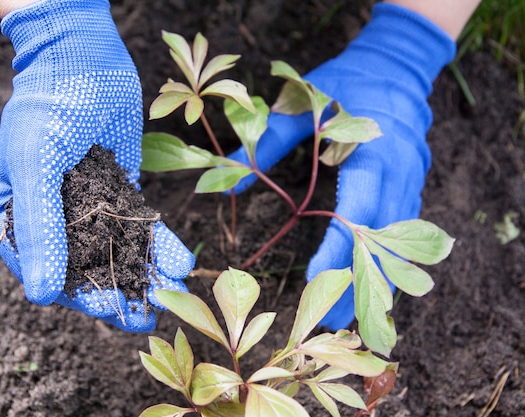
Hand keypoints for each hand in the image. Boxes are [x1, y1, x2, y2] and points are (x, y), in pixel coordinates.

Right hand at [0, 0, 193, 331]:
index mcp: (14, 213)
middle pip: (84, 265)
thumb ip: (39, 228)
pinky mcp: (118, 187)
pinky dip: (158, 242)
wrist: (84, 56)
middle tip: (148, 319)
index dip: (78, 294)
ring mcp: (86, 202)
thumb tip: (41, 295)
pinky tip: (181, 262)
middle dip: (117, 293)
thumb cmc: (48, 104)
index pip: (44, 268)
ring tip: (173, 296)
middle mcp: (51, 213)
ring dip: (144, 274)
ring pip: (116, 249)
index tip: (112, 312)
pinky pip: (138, 223)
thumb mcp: (35, 164)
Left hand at [229, 3, 455, 328]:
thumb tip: (233, 178)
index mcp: (376, 151)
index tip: (312, 281)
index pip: (359, 212)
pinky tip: (370, 283)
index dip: (338, 251)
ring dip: (378, 281)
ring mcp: (415, 179)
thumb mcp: (306, 100)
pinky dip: (387, 260)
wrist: (398, 62)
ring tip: (351, 316)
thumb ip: (270, 139)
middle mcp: (403, 172)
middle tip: (334, 323)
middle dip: (361, 283)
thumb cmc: (347, 79)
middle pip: (386, 241)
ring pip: (401, 243)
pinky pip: (404, 231)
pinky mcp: (414, 183)